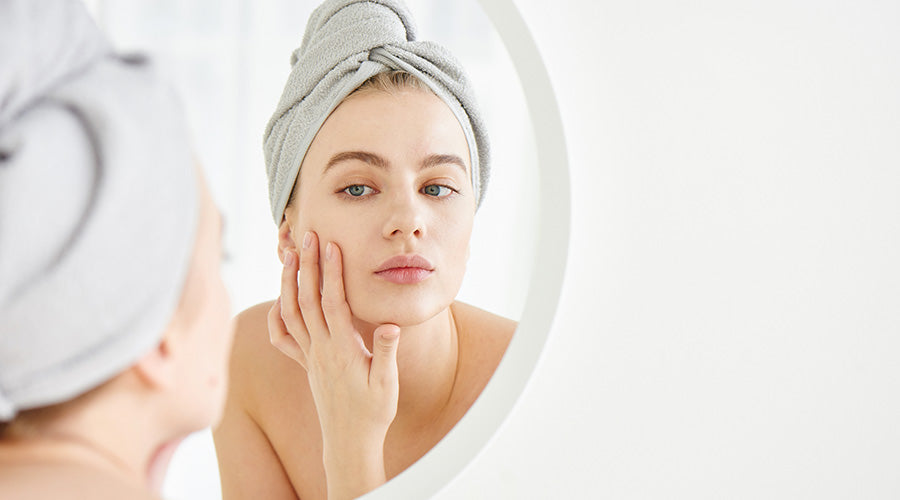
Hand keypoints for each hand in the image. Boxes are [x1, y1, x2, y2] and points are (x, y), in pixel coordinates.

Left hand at [267, 231, 399, 498]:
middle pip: (307, 300)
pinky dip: (276, 315)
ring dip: (288, 282)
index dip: (331, 272)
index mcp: (342, 350)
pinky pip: (282, 337)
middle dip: (306, 265)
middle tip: (306, 235)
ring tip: (289, 254)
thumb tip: (388, 325)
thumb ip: (386, 352)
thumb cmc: (373, 412)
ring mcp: (309, 357)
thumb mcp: (387, 384)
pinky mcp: (305, 364)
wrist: (350, 441)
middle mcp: (320, 350)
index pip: (333, 303)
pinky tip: (279, 298)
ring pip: (290, 313)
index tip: (330, 245)